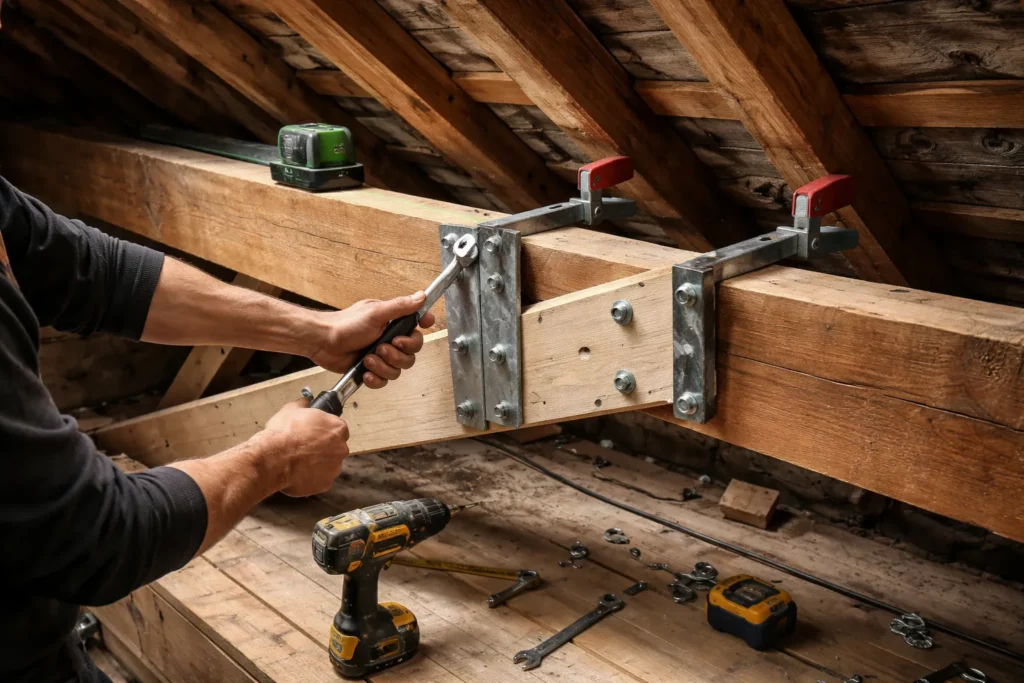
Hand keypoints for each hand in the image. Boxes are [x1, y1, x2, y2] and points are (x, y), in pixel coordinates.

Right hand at [261, 399, 349, 496]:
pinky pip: (320, 480)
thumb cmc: (283, 433)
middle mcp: (341, 448)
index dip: (325, 431)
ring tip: (299, 461)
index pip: (338, 428)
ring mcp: (335, 468)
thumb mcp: (290, 410)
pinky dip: (312, 477)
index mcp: (337, 428)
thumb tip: (305, 401)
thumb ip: (303, 405)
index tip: (315, 433)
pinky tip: (298, 473)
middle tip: (305, 448)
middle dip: (323, 448)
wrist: (273, 458)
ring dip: (318, 463)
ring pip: (329, 465)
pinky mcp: (325, 484)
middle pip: (335, 447)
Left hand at [309, 292, 435, 388]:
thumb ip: (400, 306)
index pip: (417, 327)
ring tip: (368, 358)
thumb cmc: (344, 324)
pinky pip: (385, 380)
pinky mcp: (372, 369)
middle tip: (382, 347)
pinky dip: (375, 377)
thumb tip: (421, 296)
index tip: (423, 325)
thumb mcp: (375, 312)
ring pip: (399, 368)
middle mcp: (389, 339)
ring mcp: (381, 355)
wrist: (323, 342)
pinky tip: (366, 371)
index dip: (422, 328)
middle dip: (398, 353)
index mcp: (392, 323)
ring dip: (384, 365)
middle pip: (412, 353)